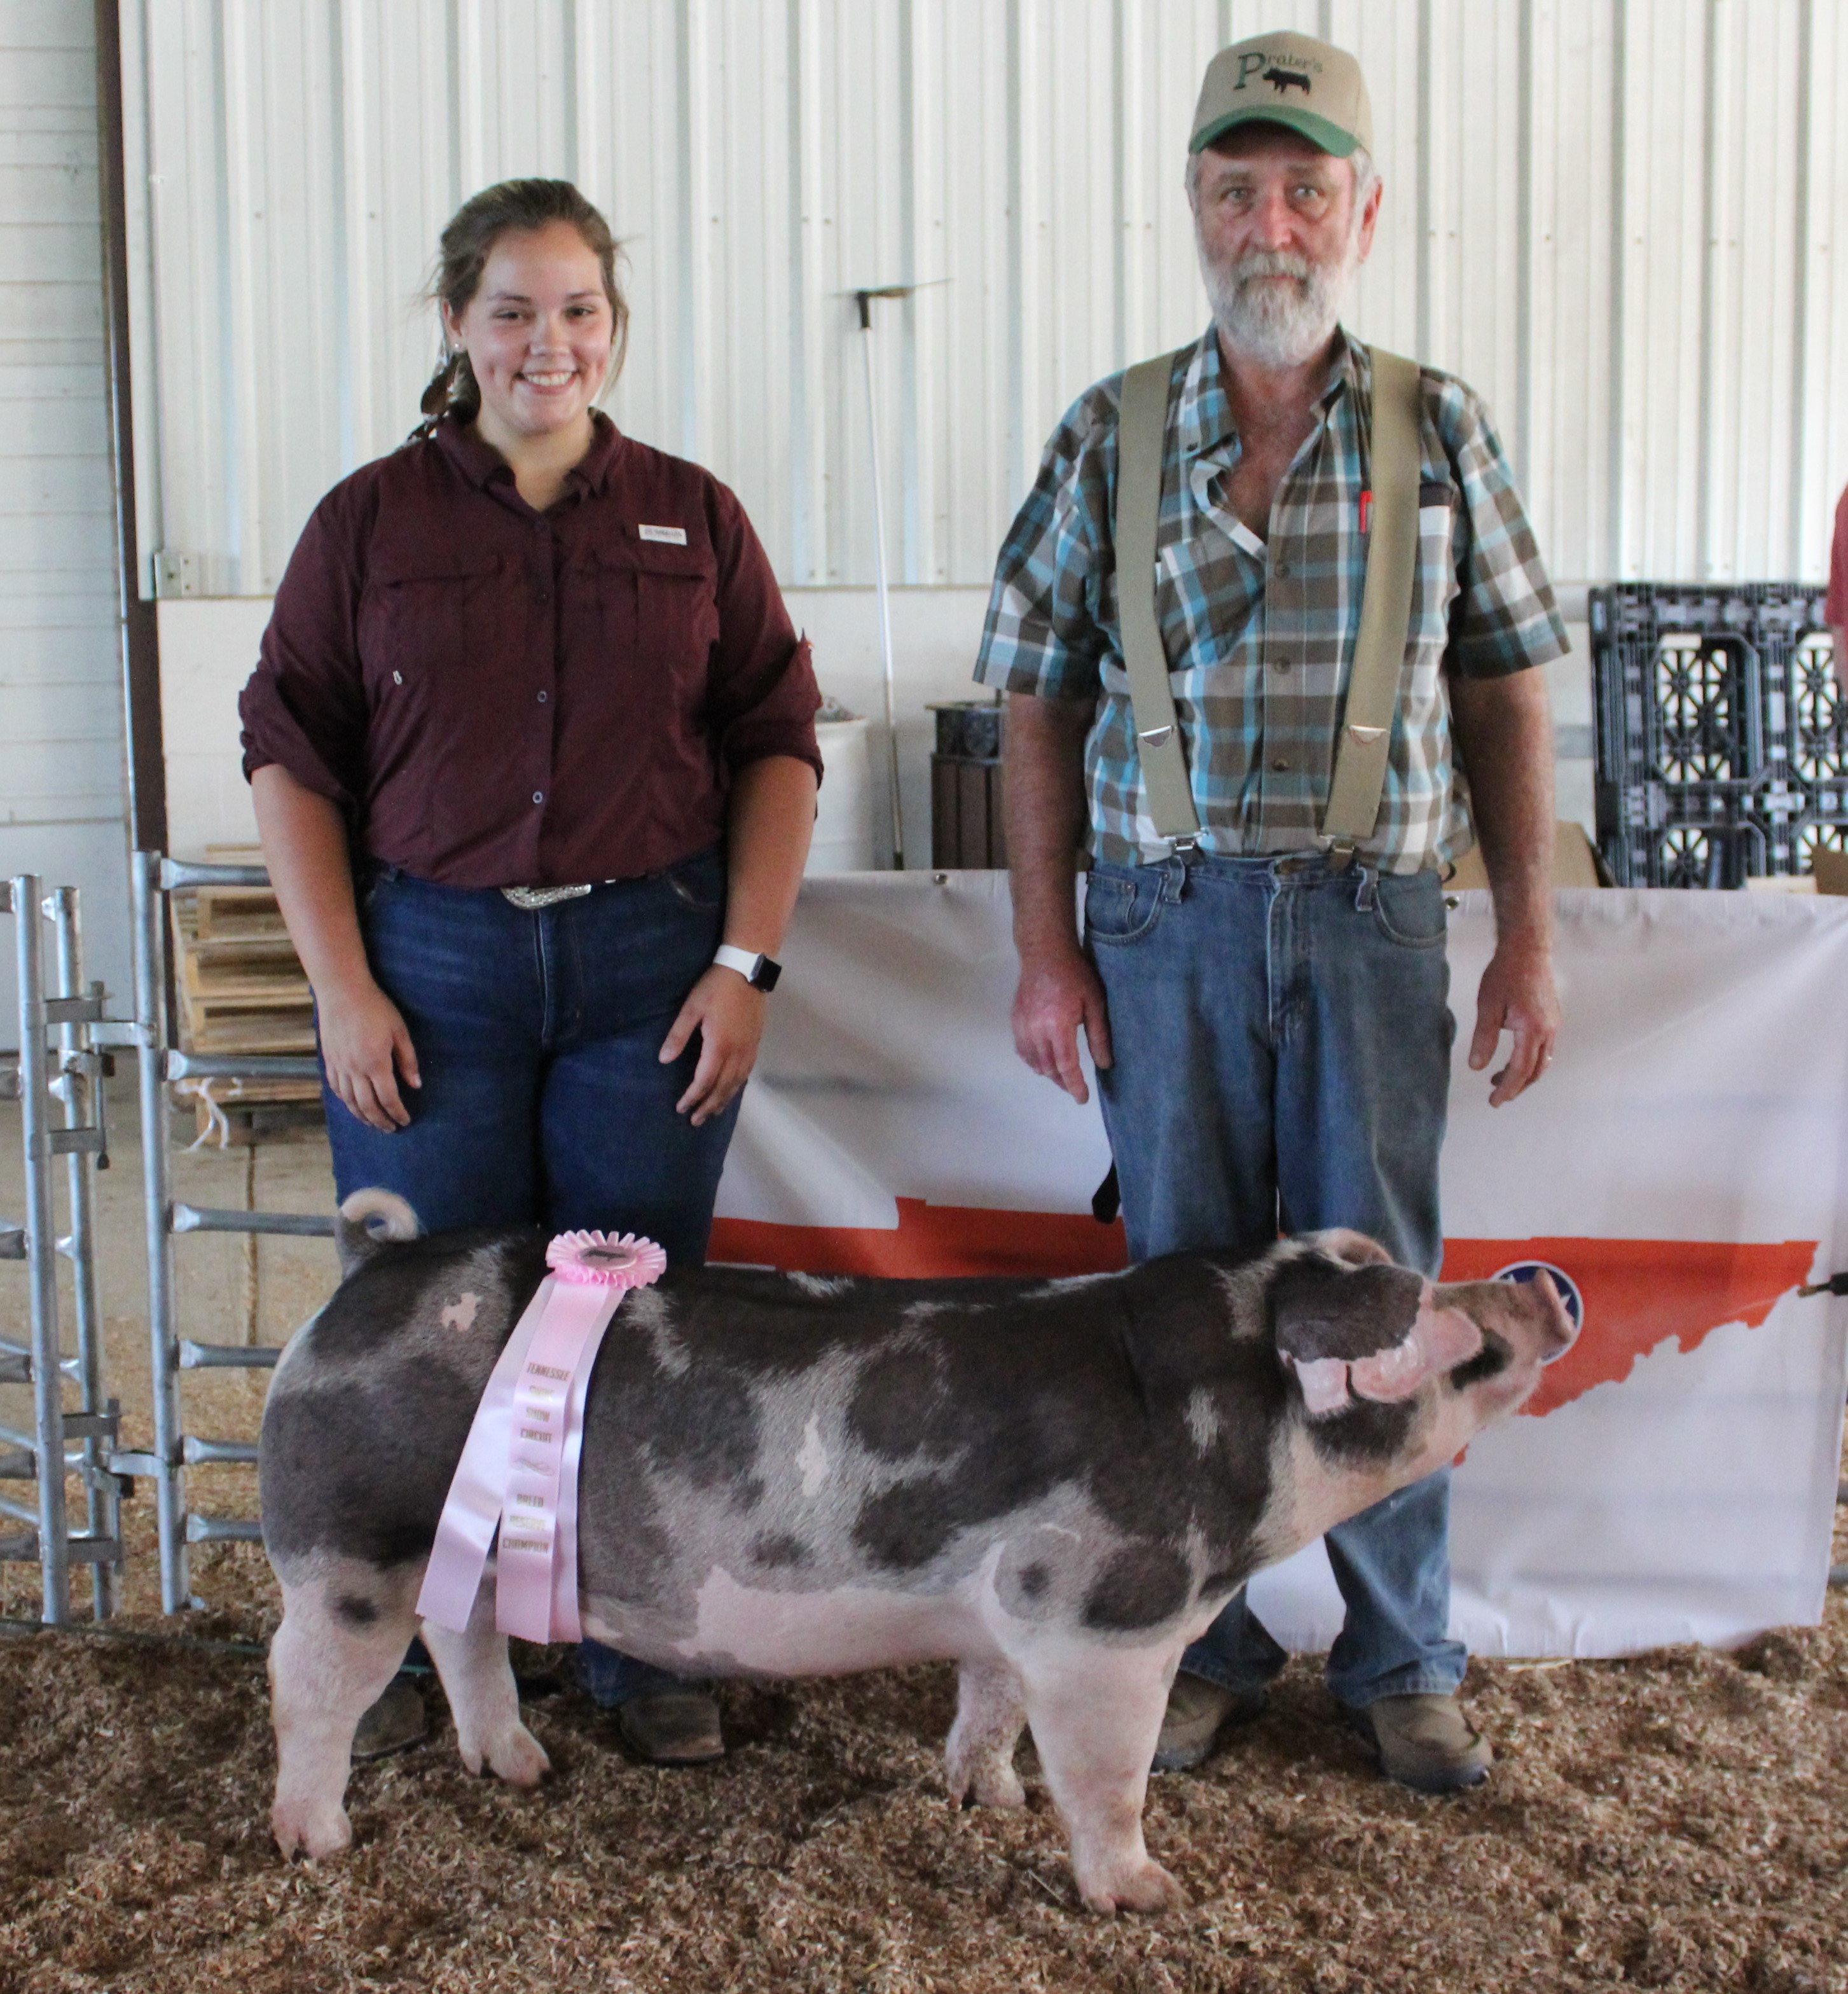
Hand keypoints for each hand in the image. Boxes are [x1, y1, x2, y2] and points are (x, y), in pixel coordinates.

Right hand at [316, 976, 420, 1131]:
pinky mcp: (328, 1060)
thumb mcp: (400, 1031)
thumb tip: (416, 1085)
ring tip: (374, 1123)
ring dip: (362, 1116)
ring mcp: (339, 1066)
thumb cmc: (375, 1008)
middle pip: (367, 1106)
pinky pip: (336, 1089)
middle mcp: (355, 1069)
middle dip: (380, 1121)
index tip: (405, 1121)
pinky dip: (346, 1102)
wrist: (342, 991)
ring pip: (349, 1101)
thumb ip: (408, 1060)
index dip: (397, 1113)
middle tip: (391, 1129)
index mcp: (376, 1063)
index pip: (388, 1098)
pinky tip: (353, 1105)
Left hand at [660, 966, 766, 1125]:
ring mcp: (749, 1048)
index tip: (681, 1108)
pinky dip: (737, 1086)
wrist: (748, 969)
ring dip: (724, 1100)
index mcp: (719, 1046)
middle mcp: (737, 1052)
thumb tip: (664, 1060)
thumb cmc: (716, 986)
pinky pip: (747, 1072)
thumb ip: (678, 1035)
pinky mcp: (756, 1042)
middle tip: (695, 1120)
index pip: (704, 1081)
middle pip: (722, 1088)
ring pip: (737, 1083)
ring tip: (712, 1112)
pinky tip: (731, 1090)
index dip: (692, 1097)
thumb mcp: (691, 1008)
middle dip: (708, 1106)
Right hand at [1012, 950, 1113, 1104]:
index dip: (1075, 1085)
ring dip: (1048, 1072)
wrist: (1044, 953)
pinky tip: (1043, 1059)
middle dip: (1062, 1082)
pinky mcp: (1015, 1021)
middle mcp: (1036, 1030)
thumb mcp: (1095, 1003)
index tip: (1082, 1098)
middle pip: (1048, 1068)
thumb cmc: (1075, 974)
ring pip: (1033, 1062)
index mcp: (1058, 1025)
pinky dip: (1033, 1060)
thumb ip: (1099, 1036)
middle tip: (1075, 1087)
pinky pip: (1023, 1051)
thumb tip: (1104, 1064)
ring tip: (1061, 1075)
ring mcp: (1022, 1026)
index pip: (1066, 1066)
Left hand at [1469, 936, 1558, 1106]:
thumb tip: (1476, 1067)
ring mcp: (1554, 1025)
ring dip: (1523, 1075)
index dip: (1507, 1089)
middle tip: (1496, 1095)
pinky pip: (1545, 1049)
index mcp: (1533, 1030)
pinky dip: (1530, 1061)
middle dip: (1516, 1087)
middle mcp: (1549, 1031)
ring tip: (1499, 1078)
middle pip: (1535, 1071)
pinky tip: (1514, 1058)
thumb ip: (1483, 1039)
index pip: (1520, 1071)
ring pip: (1542, 1062)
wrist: (1528, 949)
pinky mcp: (1553, 1018)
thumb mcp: (1488, 1007)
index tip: (1494, 1102)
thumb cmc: (1506, 974)